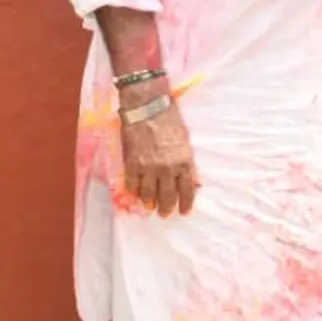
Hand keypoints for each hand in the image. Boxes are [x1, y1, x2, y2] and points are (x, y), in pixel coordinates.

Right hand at [120, 98, 199, 216]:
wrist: (147, 106)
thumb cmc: (170, 118)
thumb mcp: (185, 140)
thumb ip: (185, 160)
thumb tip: (189, 178)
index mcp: (184, 162)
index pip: (187, 190)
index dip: (186, 203)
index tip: (184, 212)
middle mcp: (167, 169)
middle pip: (167, 197)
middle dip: (167, 208)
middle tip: (165, 214)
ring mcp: (148, 168)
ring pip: (148, 195)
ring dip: (150, 203)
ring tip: (150, 207)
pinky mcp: (132, 164)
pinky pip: (132, 185)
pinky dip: (134, 192)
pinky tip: (135, 194)